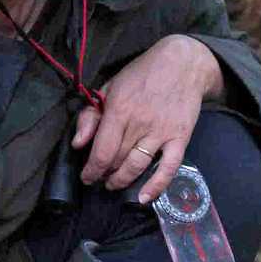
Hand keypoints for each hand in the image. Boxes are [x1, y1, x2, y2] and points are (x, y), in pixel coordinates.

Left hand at [74, 34, 222, 202]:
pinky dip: (157, 185)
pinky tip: (144, 197)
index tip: (86, 177)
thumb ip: (91, 115)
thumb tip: (78, 143)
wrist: (183, 64)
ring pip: (137, 166)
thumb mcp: (110, 87)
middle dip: (104, 173)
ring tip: (113, 184)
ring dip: (122, 180)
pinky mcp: (180, 138)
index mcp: (119, 109)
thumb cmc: (142, 74)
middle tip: (100, 177)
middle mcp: (139, 123)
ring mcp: (161, 132)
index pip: (101, 150)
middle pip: (116, 160)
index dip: (91, 169)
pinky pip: (169, 167)